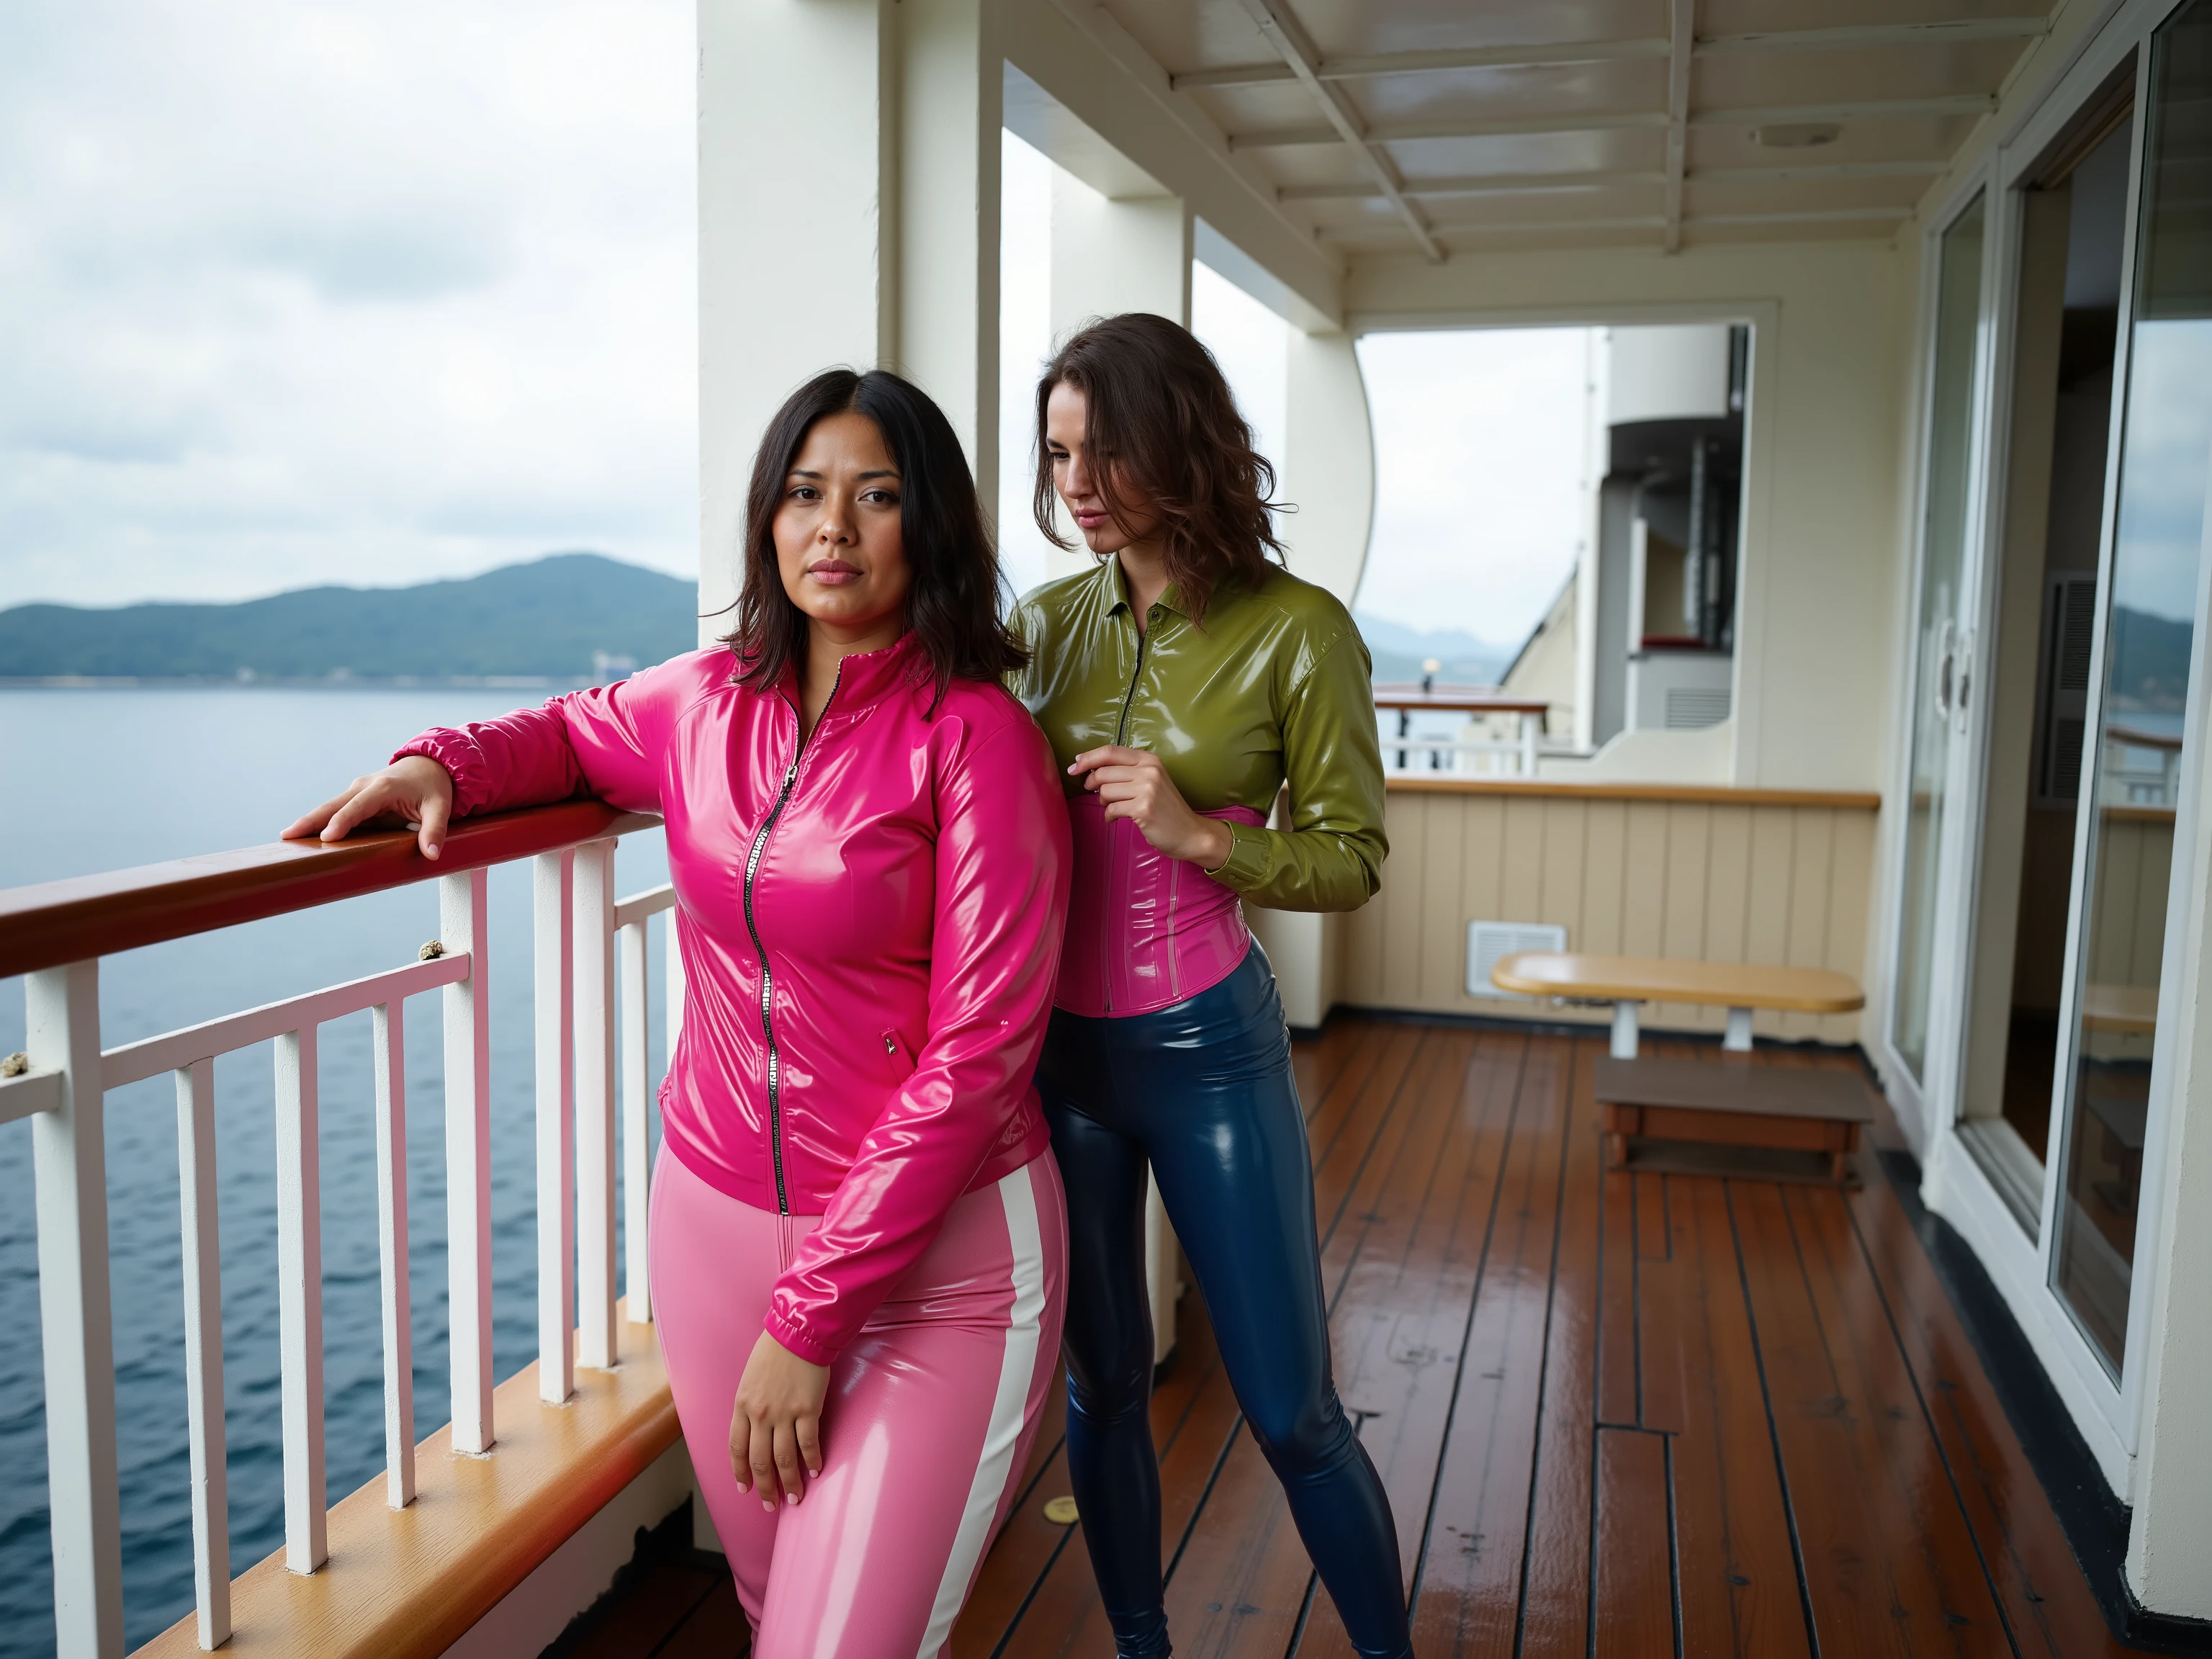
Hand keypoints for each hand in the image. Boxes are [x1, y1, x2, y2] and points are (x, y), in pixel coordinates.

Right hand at [284, 755, 456, 859]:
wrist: (429, 764)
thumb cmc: (434, 787)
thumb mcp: (441, 807)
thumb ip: (436, 830)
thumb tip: (432, 854)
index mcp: (384, 788)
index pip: (359, 806)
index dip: (343, 822)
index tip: (327, 837)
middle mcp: (365, 786)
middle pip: (334, 805)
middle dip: (311, 820)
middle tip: (287, 836)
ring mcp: (358, 790)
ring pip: (330, 807)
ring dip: (309, 821)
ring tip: (287, 838)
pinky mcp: (356, 797)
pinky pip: (336, 810)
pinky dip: (319, 821)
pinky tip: (304, 836)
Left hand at [729, 1330, 829, 1509]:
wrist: (798, 1332)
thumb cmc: (773, 1352)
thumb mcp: (749, 1379)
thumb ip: (750, 1407)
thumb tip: (755, 1432)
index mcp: (742, 1406)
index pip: (737, 1449)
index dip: (740, 1473)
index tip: (745, 1489)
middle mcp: (760, 1414)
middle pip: (760, 1461)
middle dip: (766, 1487)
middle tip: (771, 1505)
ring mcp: (784, 1413)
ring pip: (784, 1459)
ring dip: (790, 1482)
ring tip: (796, 1498)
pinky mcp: (808, 1409)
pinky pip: (808, 1443)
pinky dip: (812, 1460)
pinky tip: (815, 1470)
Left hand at [1067, 745, 1233, 870]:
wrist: (1190, 833)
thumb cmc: (1166, 808)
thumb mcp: (1151, 781)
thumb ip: (1126, 771)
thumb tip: (1089, 768)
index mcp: (1149, 760)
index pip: (1110, 751)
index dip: (1087, 758)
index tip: (1074, 767)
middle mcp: (1149, 770)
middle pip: (1103, 772)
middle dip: (1092, 784)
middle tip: (1095, 793)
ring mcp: (1147, 789)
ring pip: (1105, 791)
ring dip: (1103, 802)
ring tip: (1114, 808)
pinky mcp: (1143, 809)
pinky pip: (1111, 809)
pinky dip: (1109, 816)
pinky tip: (1116, 819)